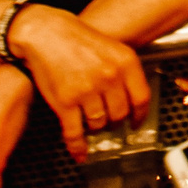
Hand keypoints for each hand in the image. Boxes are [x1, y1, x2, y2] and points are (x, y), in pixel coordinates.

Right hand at [6, 4, 151, 161]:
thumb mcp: (112, 46)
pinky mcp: (65, 102)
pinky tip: (80, 153)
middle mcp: (109, 77)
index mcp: (125, 62)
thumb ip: (124, 71)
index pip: (141, 98)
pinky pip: (75, 133)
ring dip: (95, 127)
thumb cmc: (77, 38)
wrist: (46, 33)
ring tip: (90, 122)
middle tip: (109, 120)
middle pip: (120, 114)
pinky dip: (77, 147)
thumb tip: (133, 99)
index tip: (136, 122)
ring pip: (99, 124)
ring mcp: (87, 91)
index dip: (140, 115)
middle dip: (114, 120)